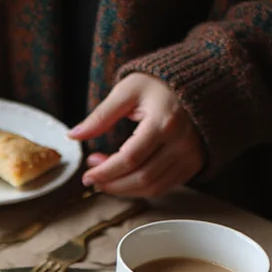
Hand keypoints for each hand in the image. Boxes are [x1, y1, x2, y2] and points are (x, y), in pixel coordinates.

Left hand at [68, 73, 203, 197]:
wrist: (199, 82)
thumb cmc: (159, 84)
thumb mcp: (127, 91)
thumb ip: (100, 116)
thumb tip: (73, 135)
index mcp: (165, 122)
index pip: (129, 159)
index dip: (105, 172)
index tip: (87, 174)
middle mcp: (182, 142)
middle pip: (141, 178)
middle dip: (112, 184)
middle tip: (93, 178)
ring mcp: (191, 155)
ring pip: (153, 188)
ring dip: (125, 190)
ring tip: (107, 178)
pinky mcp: (194, 164)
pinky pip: (165, 187)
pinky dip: (141, 189)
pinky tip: (126, 178)